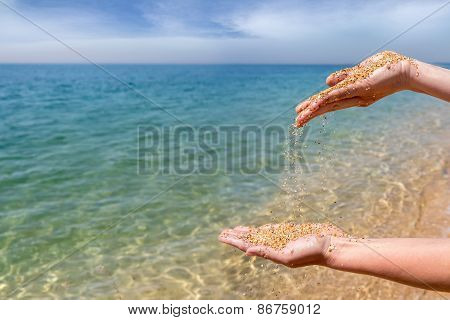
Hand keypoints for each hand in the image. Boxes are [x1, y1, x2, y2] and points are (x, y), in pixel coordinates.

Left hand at [218, 224, 341, 267]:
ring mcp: (281, 238)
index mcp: (271, 252)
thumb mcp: (288, 256)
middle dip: (235, 236)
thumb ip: (267, 253)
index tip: (221, 236)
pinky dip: (260, 229)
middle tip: (221, 232)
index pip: (247, 245)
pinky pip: (270, 229)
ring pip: (257, 234)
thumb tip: (247, 251)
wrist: (330, 245)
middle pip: (249, 239)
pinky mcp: (289, 231)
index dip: (234, 241)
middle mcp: (273, 245)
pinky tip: (253, 229)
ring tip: (233, 230)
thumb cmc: (311, 253)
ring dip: (245, 232)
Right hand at [295, 51, 413, 126]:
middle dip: (311, 114)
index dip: (314, 107)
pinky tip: (315, 105)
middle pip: (328, 106)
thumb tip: (326, 81)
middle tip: (296, 123)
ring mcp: (356, 94)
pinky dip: (327, 100)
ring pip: (331, 103)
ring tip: (300, 119)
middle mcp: (353, 98)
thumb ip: (344, 76)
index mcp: (352, 94)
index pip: (329, 101)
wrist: (407, 70)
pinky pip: (340, 94)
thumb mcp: (361, 70)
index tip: (301, 112)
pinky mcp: (361, 88)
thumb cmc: (386, 67)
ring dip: (314, 111)